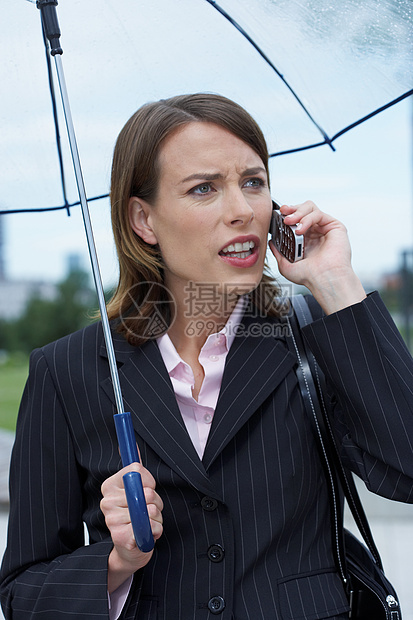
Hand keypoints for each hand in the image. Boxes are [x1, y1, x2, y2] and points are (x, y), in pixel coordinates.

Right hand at [101, 462, 162, 592]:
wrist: (130, 550)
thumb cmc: (135, 516)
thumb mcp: (137, 488)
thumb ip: (135, 469)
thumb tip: (131, 445)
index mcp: (109, 486)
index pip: (136, 470)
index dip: (148, 481)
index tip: (145, 489)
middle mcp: (106, 501)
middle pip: (147, 491)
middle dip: (156, 502)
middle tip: (148, 510)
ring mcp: (112, 520)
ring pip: (151, 510)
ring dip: (157, 518)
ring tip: (147, 523)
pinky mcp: (121, 537)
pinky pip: (150, 526)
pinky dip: (155, 530)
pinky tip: (146, 534)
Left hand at [269, 201, 365, 313]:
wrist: (323, 280)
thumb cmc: (309, 276)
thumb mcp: (286, 265)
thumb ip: (278, 252)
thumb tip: (272, 242)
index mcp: (305, 239)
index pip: (296, 219)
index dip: (287, 214)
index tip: (278, 215)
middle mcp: (315, 232)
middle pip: (303, 209)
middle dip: (291, 209)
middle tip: (283, 213)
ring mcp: (325, 228)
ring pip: (311, 208)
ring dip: (298, 212)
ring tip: (290, 222)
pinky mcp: (335, 226)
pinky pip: (318, 214)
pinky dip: (307, 219)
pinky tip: (300, 229)